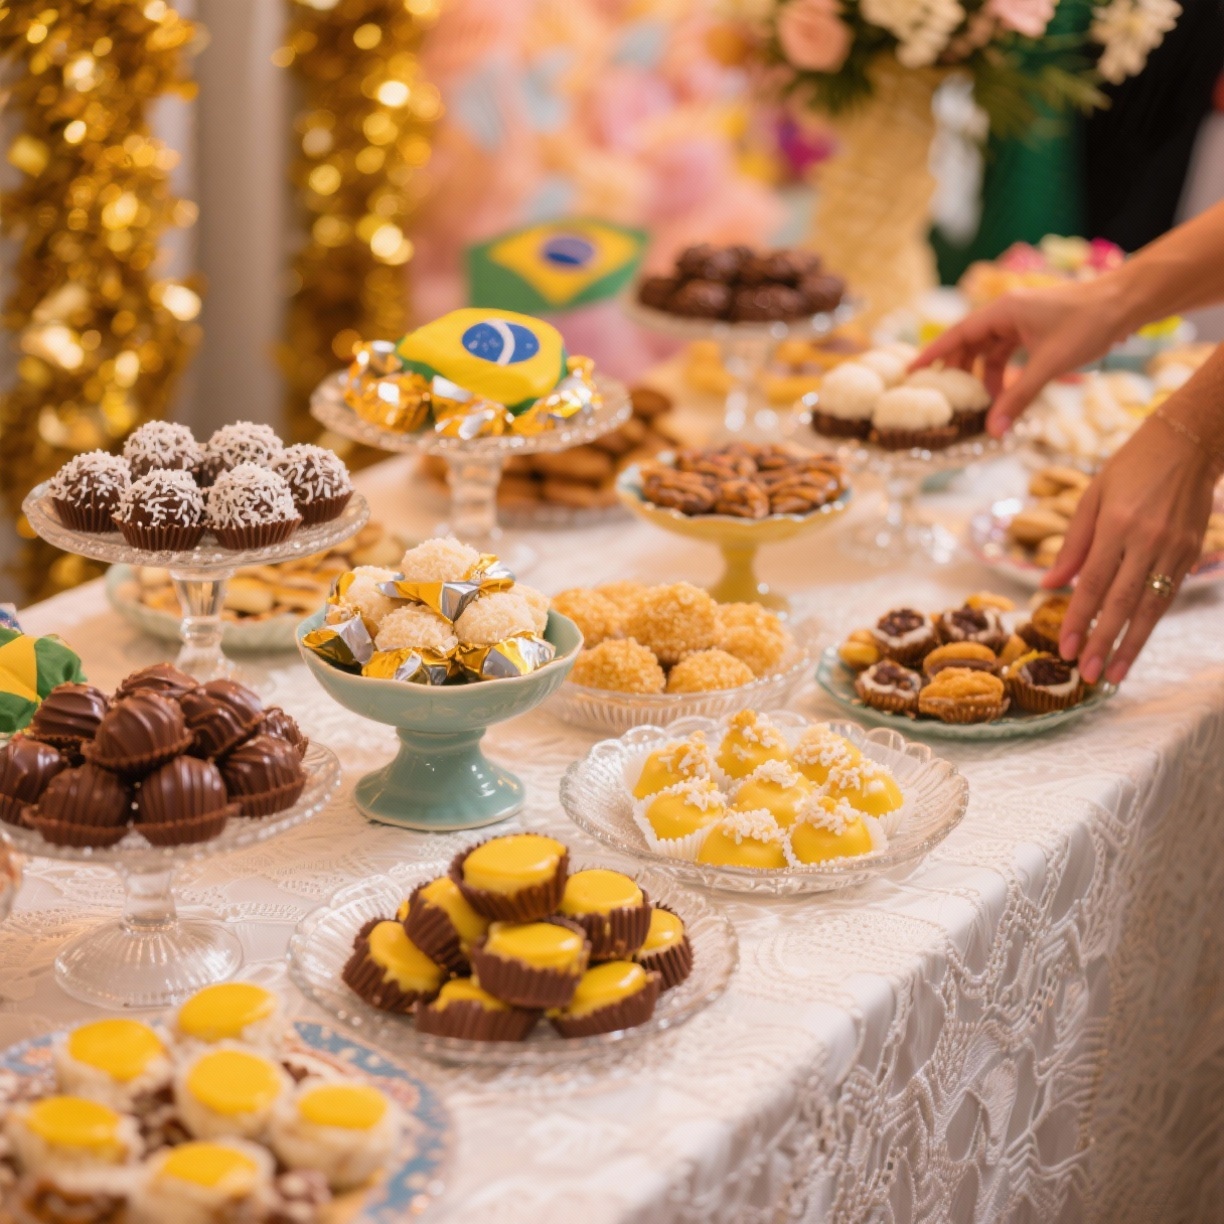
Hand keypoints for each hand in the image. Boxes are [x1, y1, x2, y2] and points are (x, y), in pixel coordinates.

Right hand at [912, 281, 1131, 436]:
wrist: (1126, 303)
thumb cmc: (1088, 324)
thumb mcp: (1049, 365)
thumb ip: (1018, 397)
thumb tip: (994, 430)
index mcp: (1003, 311)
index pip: (956, 334)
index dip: (932, 354)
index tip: (910, 372)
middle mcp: (1007, 312)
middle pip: (969, 343)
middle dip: (958, 371)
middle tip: (946, 398)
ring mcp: (1021, 320)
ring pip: (989, 350)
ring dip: (983, 376)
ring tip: (981, 403)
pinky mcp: (1035, 329)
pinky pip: (1008, 352)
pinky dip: (1003, 372)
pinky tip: (1006, 392)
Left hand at [1044, 416, 1220, 683]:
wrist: (1190, 442)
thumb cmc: (1131, 466)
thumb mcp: (1092, 496)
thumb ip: (1072, 544)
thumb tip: (1048, 583)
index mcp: (1118, 525)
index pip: (1093, 582)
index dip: (1079, 618)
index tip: (1065, 647)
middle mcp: (1148, 540)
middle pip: (1122, 601)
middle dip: (1104, 641)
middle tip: (1088, 673)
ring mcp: (1174, 548)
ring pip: (1150, 606)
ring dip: (1131, 643)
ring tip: (1114, 673)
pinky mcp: (1191, 552)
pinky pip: (1167, 594)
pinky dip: (1151, 622)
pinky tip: (1137, 643)